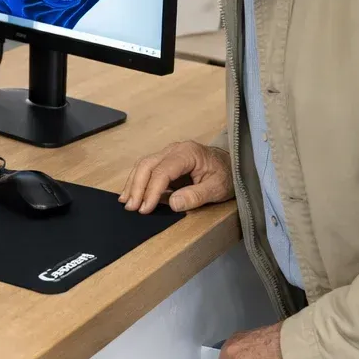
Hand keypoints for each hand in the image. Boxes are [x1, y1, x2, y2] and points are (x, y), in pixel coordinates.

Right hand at [118, 140, 233, 213]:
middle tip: (131, 207)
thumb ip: (196, 195)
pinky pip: (147, 168)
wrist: (232, 164)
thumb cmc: (227, 175)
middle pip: (147, 164)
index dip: (151, 190)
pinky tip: (131, 193)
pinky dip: (137, 180)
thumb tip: (172, 204)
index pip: (162, 171)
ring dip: (133, 183)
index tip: (145, 209)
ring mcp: (168, 153)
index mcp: (187, 153)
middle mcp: (174, 149)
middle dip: (136, 186)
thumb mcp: (218, 188)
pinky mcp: (166, 160)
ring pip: (143, 165)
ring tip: (126, 202)